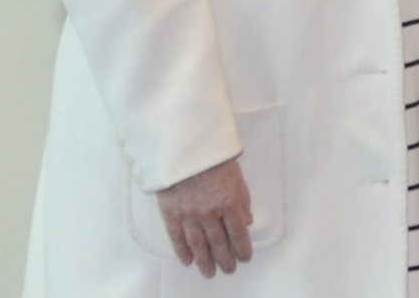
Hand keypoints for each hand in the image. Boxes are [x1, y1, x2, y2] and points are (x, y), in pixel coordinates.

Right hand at [157, 157, 253, 276]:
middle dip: (225, 258)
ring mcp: (188, 215)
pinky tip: (188, 260)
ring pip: (198, 245)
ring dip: (204, 261)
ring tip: (209, 272)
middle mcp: (209, 213)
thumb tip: (247, 221)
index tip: (244, 257)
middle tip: (228, 269)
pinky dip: (182, 251)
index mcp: (229, 202)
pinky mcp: (171, 213)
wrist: (184, 147)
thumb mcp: (236, 175)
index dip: (242, 248)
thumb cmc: (213, 157)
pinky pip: (177, 238)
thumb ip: (242, 199)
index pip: (238, 233)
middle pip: (218, 243)